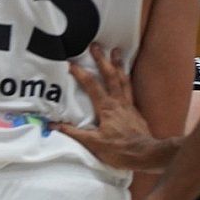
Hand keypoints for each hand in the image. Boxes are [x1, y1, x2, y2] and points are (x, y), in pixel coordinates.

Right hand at [49, 44, 160, 168]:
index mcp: (107, 108)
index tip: (71, 63)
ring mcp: (128, 104)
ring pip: (123, 79)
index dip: (81, 74)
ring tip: (116, 51)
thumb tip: (53, 125)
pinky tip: (124, 75)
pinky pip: (129, 88)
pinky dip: (126, 78)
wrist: (147, 154)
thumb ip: (73, 133)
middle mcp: (119, 102)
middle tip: (96, 45)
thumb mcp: (93, 143)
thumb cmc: (120, 149)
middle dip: (102, 60)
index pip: (92, 86)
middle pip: (111, 76)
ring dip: (118, 65)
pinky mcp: (134, 110)